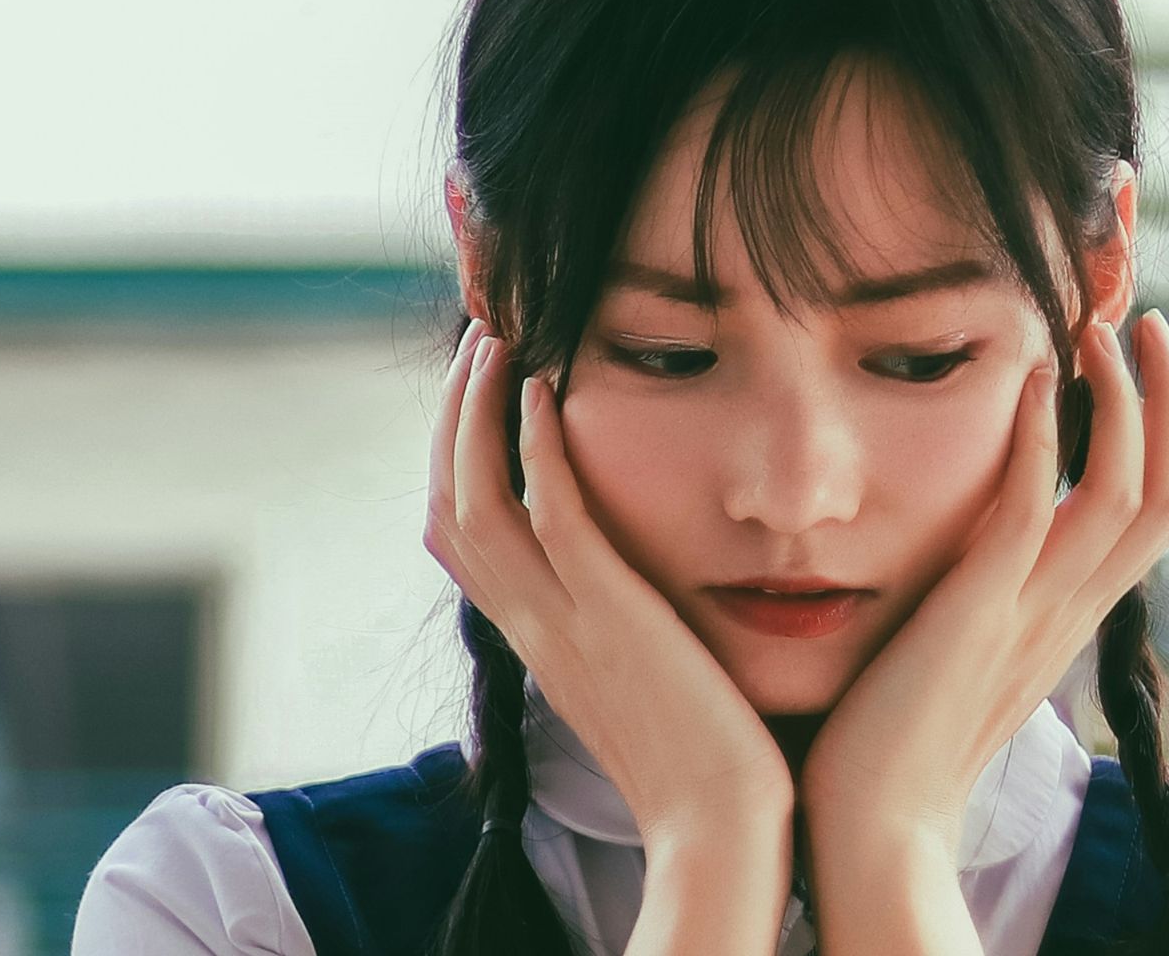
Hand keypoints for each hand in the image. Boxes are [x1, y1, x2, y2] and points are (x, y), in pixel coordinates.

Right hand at [424, 319, 794, 849]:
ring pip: (477, 499)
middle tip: (480, 341)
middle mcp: (532, 626)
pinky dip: (534, 447)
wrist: (721, 828)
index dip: (455, 456)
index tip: (481, 390)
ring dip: (478, 412)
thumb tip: (636, 581)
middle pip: (446, 503)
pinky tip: (544, 388)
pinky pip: (549, 514)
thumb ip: (622, 625)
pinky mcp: (610, 615)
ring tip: (501, 340)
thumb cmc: (706, 759)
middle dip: (451, 417)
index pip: (459, 536)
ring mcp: (562, 621)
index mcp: (538, 640)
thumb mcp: (640, 679)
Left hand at [798, 309, 1168, 859]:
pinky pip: (1033, 513)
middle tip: (1152, 323)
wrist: (873, 825)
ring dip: (1124, 400)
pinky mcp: (979, 613)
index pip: (1160, 512)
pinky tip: (1033, 376)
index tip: (1158, 362)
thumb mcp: (966, 647)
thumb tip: (987, 532)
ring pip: (1126, 494)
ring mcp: (1032, 613)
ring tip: (1102, 328)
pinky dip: (1041, 439)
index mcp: (1071, 618)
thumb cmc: (897, 736)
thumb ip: (991, 592)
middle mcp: (1070, 612)